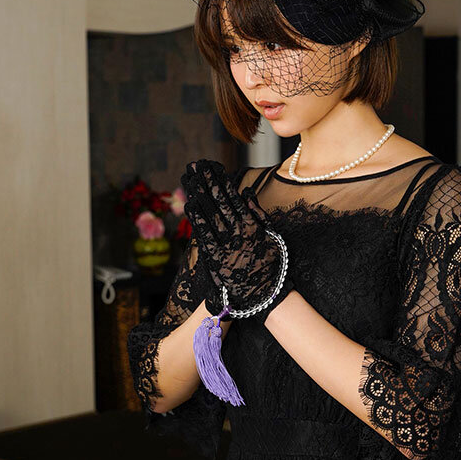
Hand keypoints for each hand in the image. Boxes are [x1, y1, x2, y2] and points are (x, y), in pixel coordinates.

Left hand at [181, 159, 294, 322]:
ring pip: (211, 214)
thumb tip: (247, 192)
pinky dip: (197, 218)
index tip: (212, 167)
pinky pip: (204, 234)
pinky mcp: (216, 257)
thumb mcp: (271, 236)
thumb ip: (258, 213)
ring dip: (199, 194)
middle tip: (195, 165)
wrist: (263, 294)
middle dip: (206, 181)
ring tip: (189, 178)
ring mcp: (227, 243)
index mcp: (252, 224)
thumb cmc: (269, 265)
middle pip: (219, 201)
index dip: (221, 181)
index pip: (233, 197)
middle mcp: (239, 231)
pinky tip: (189, 204)